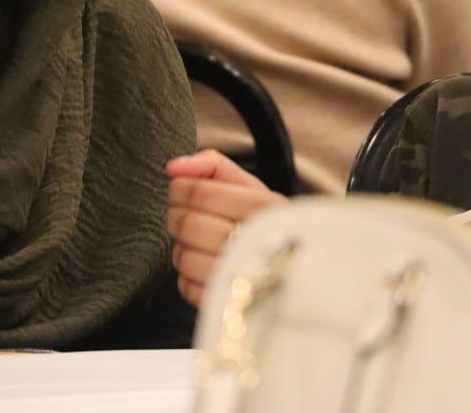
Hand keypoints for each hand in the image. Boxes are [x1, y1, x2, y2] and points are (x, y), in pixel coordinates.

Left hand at [166, 150, 288, 307]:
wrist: (296, 269)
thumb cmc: (264, 221)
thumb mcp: (250, 186)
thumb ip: (213, 165)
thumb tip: (175, 167)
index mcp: (267, 209)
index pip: (203, 194)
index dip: (181, 188)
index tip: (180, 189)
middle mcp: (258, 244)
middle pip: (190, 225)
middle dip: (177, 215)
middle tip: (183, 213)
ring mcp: (244, 279)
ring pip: (184, 257)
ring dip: (181, 246)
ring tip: (196, 241)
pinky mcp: (230, 306)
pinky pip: (186, 288)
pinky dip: (187, 276)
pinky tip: (204, 265)